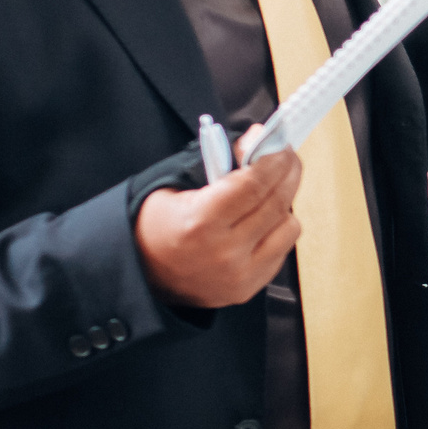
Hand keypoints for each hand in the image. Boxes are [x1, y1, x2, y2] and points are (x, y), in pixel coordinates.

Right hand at [135, 145, 303, 307]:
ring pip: (288, 227)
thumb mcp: (173, 183)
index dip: (273, 159)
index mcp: (201, 223)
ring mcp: (239, 274)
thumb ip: (216, 161)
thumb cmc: (154, 223)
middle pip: (276, 203)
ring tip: (269, 191)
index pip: (253, 184)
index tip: (279, 142)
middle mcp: (224, 252)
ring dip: (284, 203)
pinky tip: (262, 219)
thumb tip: (255, 141)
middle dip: (288, 172)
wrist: (139, 273)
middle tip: (286, 155)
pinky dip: (278, 229)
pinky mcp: (249, 288)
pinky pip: (283, 249)